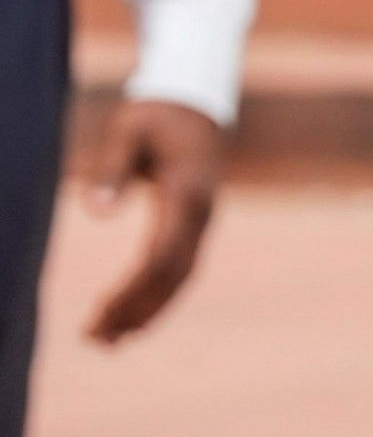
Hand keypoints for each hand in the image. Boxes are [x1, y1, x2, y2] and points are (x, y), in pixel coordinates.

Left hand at [82, 98, 223, 342]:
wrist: (197, 104)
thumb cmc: (156, 115)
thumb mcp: (128, 130)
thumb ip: (111, 168)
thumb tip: (97, 215)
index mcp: (187, 194)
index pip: (161, 256)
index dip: (131, 290)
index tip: (99, 313)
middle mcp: (202, 214)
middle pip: (172, 276)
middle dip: (135, 310)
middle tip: (94, 339)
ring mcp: (204, 221)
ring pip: (180, 278)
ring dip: (147, 311)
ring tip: (108, 341)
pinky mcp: (196, 225)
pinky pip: (182, 269)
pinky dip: (159, 297)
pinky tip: (135, 318)